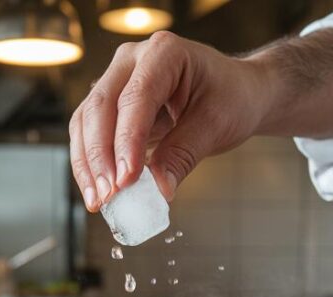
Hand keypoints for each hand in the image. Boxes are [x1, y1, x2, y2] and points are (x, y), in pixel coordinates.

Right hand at [69, 29, 332, 210]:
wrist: (245, 93)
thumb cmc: (239, 99)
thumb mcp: (219, 128)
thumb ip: (183, 157)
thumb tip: (157, 194)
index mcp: (163, 55)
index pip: (133, 100)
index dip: (124, 144)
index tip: (124, 181)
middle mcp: (134, 62)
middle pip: (99, 110)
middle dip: (98, 160)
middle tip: (106, 200)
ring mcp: (120, 82)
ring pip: (87, 123)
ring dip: (89, 166)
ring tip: (100, 204)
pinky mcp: (115, 108)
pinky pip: (93, 135)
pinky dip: (93, 166)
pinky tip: (101, 194)